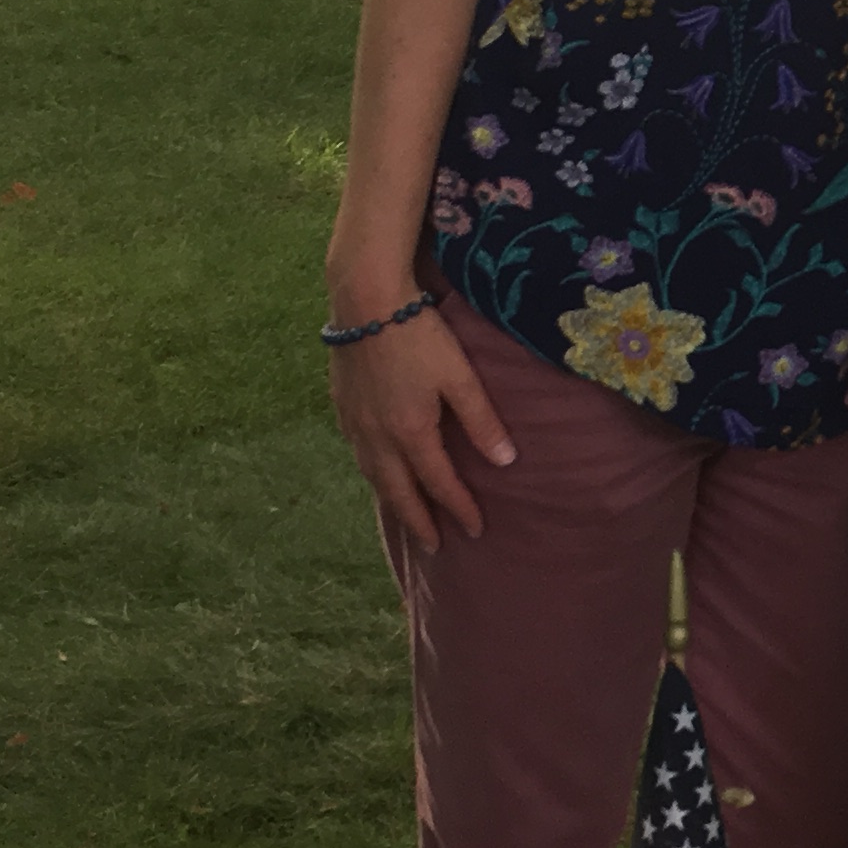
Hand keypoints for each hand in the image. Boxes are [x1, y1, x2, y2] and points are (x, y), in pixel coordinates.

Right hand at [330, 303, 516, 551]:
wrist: (364, 300)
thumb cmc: (419, 335)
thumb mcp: (460, 376)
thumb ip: (482, 420)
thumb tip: (506, 462)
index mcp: (410, 432)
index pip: (439, 484)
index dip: (459, 509)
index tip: (476, 531)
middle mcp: (377, 437)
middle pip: (398, 491)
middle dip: (418, 521)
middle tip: (434, 546)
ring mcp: (354, 422)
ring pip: (373, 474)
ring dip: (392, 499)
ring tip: (407, 515)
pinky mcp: (341, 405)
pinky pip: (358, 452)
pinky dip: (372, 471)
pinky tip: (377, 468)